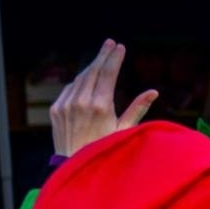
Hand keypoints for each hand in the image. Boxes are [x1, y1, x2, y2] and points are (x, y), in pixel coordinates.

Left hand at [50, 39, 157, 155]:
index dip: (114, 58)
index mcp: (100, 106)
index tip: (120, 46)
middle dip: (103, 55)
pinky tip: (87, 79)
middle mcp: (81, 102)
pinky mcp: (56, 109)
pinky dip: (79, 82)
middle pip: (93, 70)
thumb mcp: (124, 130)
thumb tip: (153, 92)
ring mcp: (66, 104)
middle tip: (110, 42)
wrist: (74, 166)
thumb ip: (137, 109)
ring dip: (92, 67)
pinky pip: (69, 89)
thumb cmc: (105, 150)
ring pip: (80, 78)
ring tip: (101, 59)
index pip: (108, 74)